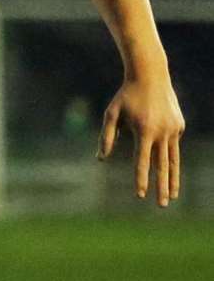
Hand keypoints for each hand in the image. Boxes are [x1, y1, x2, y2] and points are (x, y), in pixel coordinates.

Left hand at [99, 71, 184, 205]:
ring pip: (173, 160)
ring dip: (172, 179)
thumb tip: (101, 159)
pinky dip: (169, 154)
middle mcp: (161, 133)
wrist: (150, 75)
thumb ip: (107, 136)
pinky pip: (172, 144)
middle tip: (161, 205)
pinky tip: (163, 156)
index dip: (141, 179)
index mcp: (144, 131)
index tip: (140, 195)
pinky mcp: (179, 126)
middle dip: (161, 187)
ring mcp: (173, 130)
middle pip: (162, 166)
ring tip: (172, 196)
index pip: (142, 161)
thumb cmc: (126, 95)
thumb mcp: (112, 113)